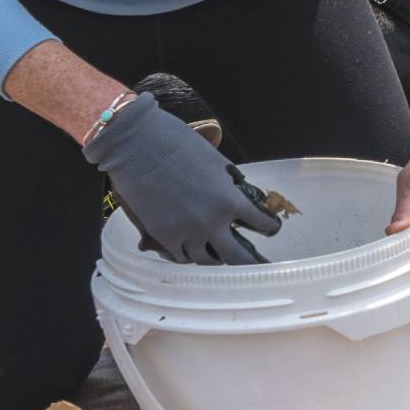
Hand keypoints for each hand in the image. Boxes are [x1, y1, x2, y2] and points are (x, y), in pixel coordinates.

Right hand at [83, 93, 280, 263]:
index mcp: (230, 200)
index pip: (260, 223)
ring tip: (221, 258)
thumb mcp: (215, 161)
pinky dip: (189, 255)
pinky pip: (181, 257)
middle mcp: (212, 222)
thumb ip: (230, 181)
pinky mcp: (163, 236)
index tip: (271, 228)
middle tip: (257, 265)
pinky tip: (193, 253)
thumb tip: (238, 189)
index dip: (268, 227)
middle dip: (250, 262)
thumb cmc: (179, 144)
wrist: (138, 145)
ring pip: (208, 260)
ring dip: (216, 258)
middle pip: (238, 257)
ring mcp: (187, 232)